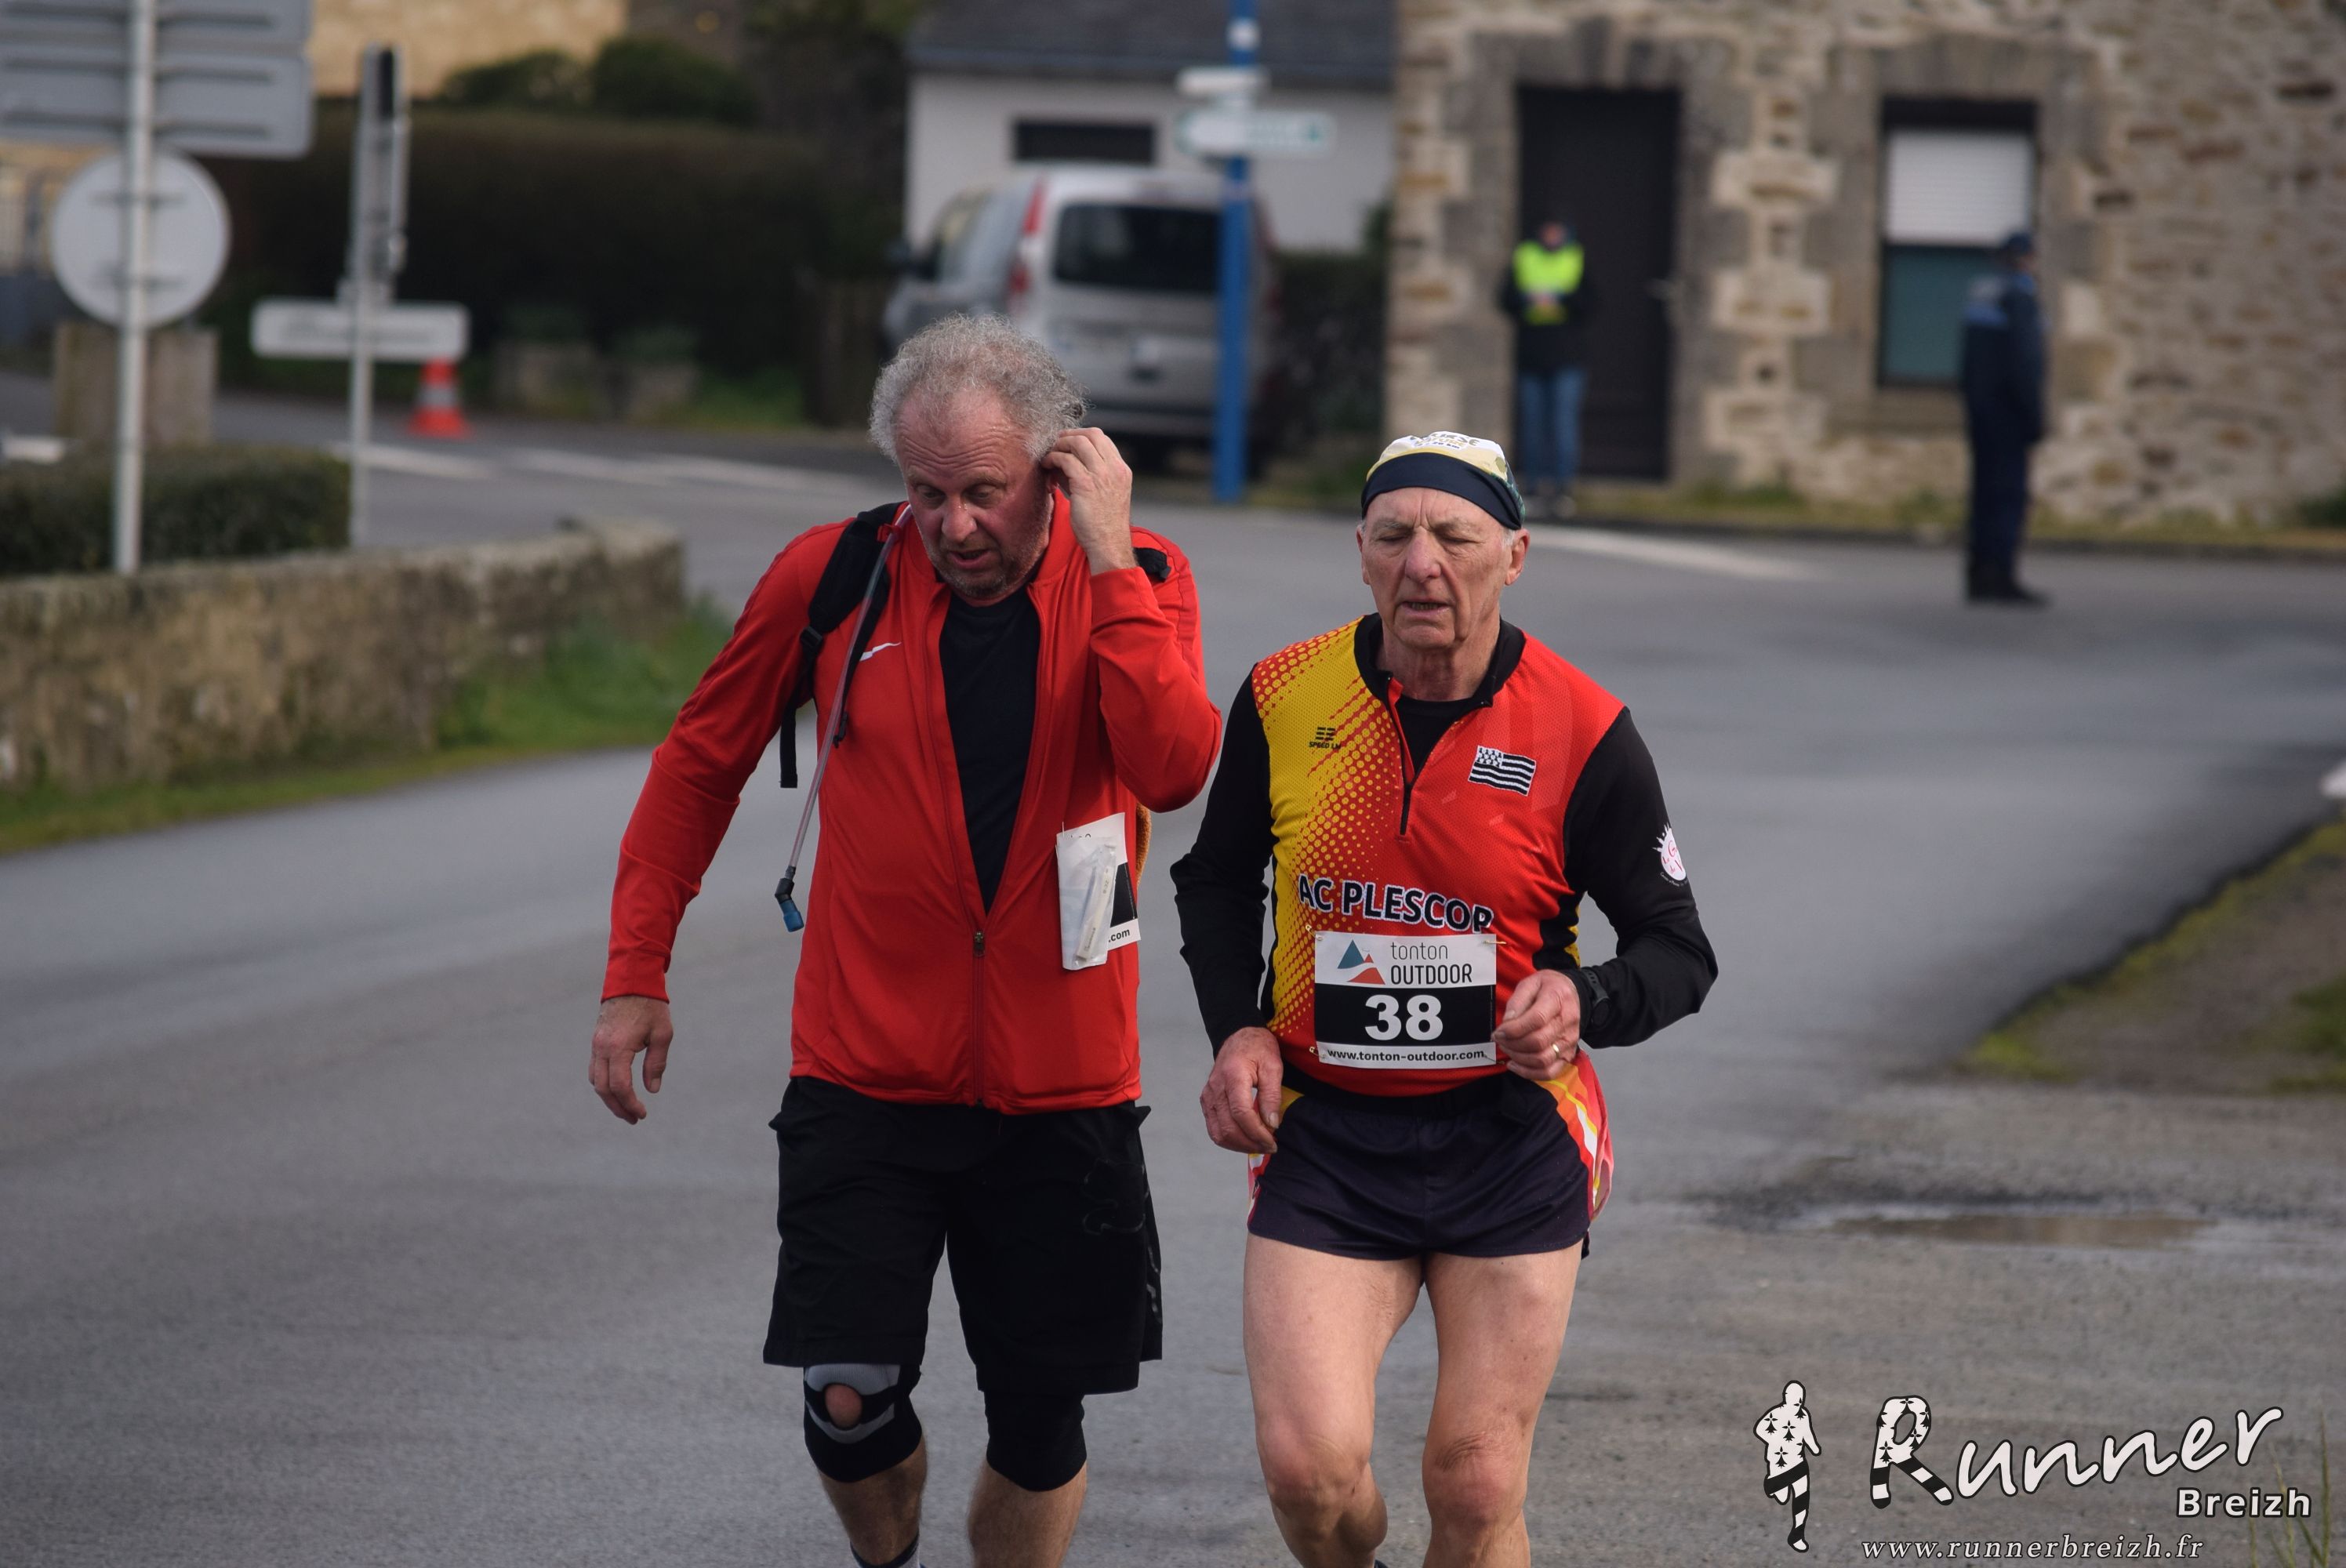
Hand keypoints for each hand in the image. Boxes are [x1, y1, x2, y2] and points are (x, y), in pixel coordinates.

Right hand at [590, 994, 672, 1123]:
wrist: (631, 980)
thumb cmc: (651, 1006)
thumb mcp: (662, 1034)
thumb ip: (656, 1063)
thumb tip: (652, 1090)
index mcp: (618, 1047)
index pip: (620, 1086)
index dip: (630, 1104)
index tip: (642, 1114)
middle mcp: (602, 1048)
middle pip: (604, 1089)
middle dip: (619, 1107)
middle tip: (635, 1119)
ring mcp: (596, 1045)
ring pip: (596, 1081)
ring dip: (610, 1098)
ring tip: (627, 1109)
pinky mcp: (596, 1042)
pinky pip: (595, 1070)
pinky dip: (604, 1084)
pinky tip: (618, 1090)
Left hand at [1042, 427, 1136, 574]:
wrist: (1108, 544)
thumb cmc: (1102, 524)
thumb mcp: (1103, 494)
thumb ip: (1089, 475)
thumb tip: (1062, 463)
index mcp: (1121, 469)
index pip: (1102, 438)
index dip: (1081, 436)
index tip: (1066, 444)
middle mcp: (1114, 468)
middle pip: (1091, 434)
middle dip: (1069, 435)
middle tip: (1055, 445)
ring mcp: (1102, 474)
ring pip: (1078, 442)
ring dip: (1059, 445)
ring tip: (1049, 457)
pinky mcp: (1086, 484)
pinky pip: (1065, 459)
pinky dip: (1053, 459)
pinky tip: (1046, 467)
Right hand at [1200, 1026, 1284, 1154]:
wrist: (1239, 1036)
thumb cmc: (1258, 1048)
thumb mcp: (1273, 1066)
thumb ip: (1271, 1096)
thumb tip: (1272, 1123)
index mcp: (1233, 1076)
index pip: (1241, 1114)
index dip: (1257, 1133)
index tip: (1272, 1141)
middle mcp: (1216, 1088)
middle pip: (1228, 1127)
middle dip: (1250, 1143)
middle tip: (1270, 1146)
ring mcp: (1208, 1095)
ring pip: (1218, 1133)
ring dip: (1239, 1145)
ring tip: (1258, 1146)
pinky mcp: (1207, 1101)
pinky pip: (1214, 1128)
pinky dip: (1229, 1139)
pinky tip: (1245, 1139)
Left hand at [1492, 969, 1581, 1081]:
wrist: (1573, 993)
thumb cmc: (1549, 988)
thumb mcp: (1531, 983)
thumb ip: (1517, 1001)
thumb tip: (1507, 1023)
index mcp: (1558, 999)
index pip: (1536, 1019)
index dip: (1514, 1029)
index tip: (1498, 1031)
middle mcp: (1567, 1022)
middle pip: (1538, 1042)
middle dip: (1512, 1044)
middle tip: (1500, 1039)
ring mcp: (1569, 1041)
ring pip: (1542, 1060)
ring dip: (1518, 1058)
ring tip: (1507, 1048)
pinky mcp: (1568, 1055)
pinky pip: (1549, 1072)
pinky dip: (1529, 1073)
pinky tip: (1514, 1064)